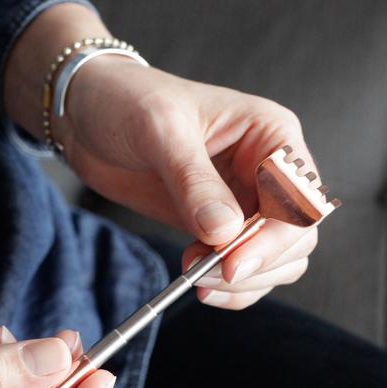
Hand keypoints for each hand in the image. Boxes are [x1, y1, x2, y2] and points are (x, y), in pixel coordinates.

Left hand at [57, 59, 318, 309]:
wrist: (88, 116)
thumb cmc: (128, 101)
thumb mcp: (160, 131)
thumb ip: (193, 181)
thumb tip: (224, 231)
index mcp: (270, 134)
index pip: (298, 197)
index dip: (274, 237)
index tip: (231, 262)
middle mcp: (265, 171)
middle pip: (295, 236)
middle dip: (257, 263)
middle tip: (207, 274)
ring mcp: (242, 202)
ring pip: (276, 258)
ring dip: (244, 281)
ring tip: (197, 278)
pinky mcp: (215, 226)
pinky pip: (241, 266)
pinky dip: (228, 285)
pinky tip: (199, 282)